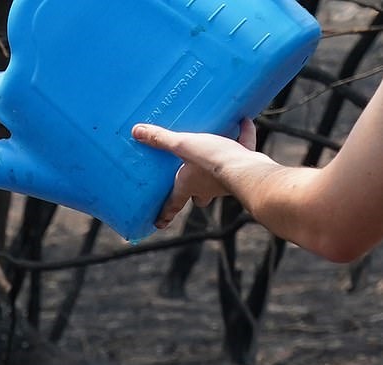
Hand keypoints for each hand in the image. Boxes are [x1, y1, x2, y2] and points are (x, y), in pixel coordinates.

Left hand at [132, 118, 256, 227]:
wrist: (247, 170)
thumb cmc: (212, 163)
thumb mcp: (183, 146)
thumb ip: (161, 139)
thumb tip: (136, 131)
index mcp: (189, 187)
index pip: (172, 205)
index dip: (164, 215)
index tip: (158, 223)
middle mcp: (207, 188)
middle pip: (199, 197)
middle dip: (195, 193)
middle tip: (190, 184)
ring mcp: (227, 181)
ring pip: (220, 177)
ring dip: (219, 165)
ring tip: (216, 150)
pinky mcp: (246, 167)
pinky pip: (244, 150)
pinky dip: (244, 137)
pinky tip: (243, 122)